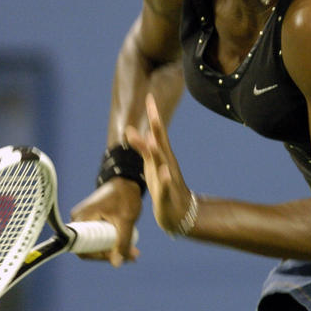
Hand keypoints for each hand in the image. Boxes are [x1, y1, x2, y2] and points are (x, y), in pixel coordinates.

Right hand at [70, 178, 141, 265]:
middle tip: (131, 257)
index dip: (99, 257)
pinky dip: (113, 241)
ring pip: (97, 243)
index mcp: (82, 218)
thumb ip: (122, 243)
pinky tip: (130, 246)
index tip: (117, 256)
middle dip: (111, 254)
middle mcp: (79, 220)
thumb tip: (116, 264)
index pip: (84, 249)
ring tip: (134, 253)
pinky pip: (100, 236)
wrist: (127, 180)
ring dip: (115, 249)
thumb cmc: (125, 197)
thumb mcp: (126, 221)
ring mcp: (85, 220)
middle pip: (90, 248)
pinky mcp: (92, 220)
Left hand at [124, 94, 194, 235]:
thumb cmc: (163, 184)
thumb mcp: (150, 164)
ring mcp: (167, 178)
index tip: (150, 98)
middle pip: (161, 142)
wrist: (180, 212)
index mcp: (162, 155)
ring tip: (152, 139)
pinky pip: (164, 186)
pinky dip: (164, 179)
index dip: (154, 116)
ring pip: (161, 162)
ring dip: (157, 151)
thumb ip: (141, 146)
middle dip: (157, 126)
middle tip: (152, 109)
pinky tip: (164, 172)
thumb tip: (129, 129)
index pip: (158, 132)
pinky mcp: (165, 194)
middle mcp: (166, 162)